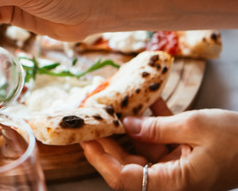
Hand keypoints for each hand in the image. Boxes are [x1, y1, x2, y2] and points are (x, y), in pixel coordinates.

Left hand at [81, 99, 237, 190]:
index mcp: (174, 183)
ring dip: (127, 126)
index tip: (85, 136)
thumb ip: (157, 126)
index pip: (124, 178)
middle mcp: (172, 180)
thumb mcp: (195, 126)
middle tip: (92, 114)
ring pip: (141, 150)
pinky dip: (151, 122)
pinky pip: (160, 141)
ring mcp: (178, 169)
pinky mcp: (185, 157)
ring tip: (112, 103)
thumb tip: (126, 123)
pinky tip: (143, 99)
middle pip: (127, 163)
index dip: (100, 158)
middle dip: (108, 138)